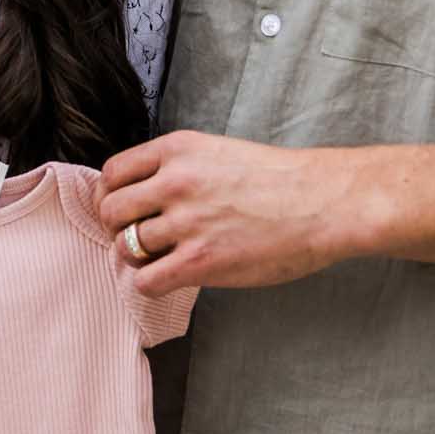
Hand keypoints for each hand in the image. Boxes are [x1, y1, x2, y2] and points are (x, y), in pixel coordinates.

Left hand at [97, 130, 362, 295]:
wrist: (324, 202)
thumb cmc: (279, 180)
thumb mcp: (219, 152)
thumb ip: (177, 168)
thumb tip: (141, 194)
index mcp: (177, 150)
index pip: (113, 174)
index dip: (113, 195)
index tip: (125, 209)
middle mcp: (174, 183)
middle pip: (110, 212)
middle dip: (119, 227)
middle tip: (140, 237)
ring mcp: (186, 223)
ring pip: (125, 247)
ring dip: (140, 257)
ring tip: (165, 257)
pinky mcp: (200, 262)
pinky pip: (145, 280)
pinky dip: (151, 283)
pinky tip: (172, 278)